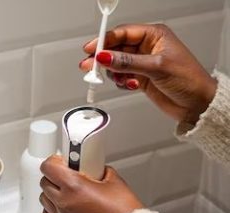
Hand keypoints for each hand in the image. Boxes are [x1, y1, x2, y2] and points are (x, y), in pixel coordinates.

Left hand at [39, 155, 143, 212]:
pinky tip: (62, 207)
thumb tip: (95, 168)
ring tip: (67, 192)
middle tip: (67, 176)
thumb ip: (100, 171)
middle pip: (45, 182)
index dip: (54, 161)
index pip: (48, 167)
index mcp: (74, 187)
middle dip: (54, 176)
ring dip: (52, 193)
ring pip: (44, 199)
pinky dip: (51, 210)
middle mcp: (64, 202)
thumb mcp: (115, 182)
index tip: (61, 161)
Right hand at [79, 24, 216, 124]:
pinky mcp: (140, 77)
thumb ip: (128, 62)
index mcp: (155, 35)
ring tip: (121, 79)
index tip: (91, 49)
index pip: (123, 33)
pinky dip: (120, 82)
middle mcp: (147, 47)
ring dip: (114, 73)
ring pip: (116, 63)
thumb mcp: (156, 67)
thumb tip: (106, 56)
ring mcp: (142, 63)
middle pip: (116, 48)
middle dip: (104, 58)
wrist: (197, 104)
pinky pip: (121, 76)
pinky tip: (129, 85)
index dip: (105, 40)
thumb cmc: (189, 80)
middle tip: (90, 66)